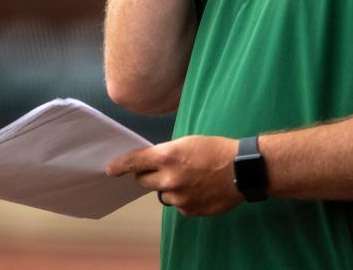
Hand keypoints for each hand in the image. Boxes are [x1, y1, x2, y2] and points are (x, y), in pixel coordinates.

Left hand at [105, 135, 243, 216]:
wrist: (242, 169)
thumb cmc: (217, 150)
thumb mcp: (189, 142)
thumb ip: (166, 154)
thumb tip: (152, 163)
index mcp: (167, 156)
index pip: (134, 162)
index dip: (119, 166)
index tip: (109, 170)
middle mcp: (169, 178)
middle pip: (143, 181)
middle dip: (149, 175)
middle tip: (165, 169)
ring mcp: (179, 197)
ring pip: (162, 194)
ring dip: (169, 187)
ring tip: (191, 178)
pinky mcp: (189, 210)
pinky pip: (179, 205)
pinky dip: (185, 198)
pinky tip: (200, 188)